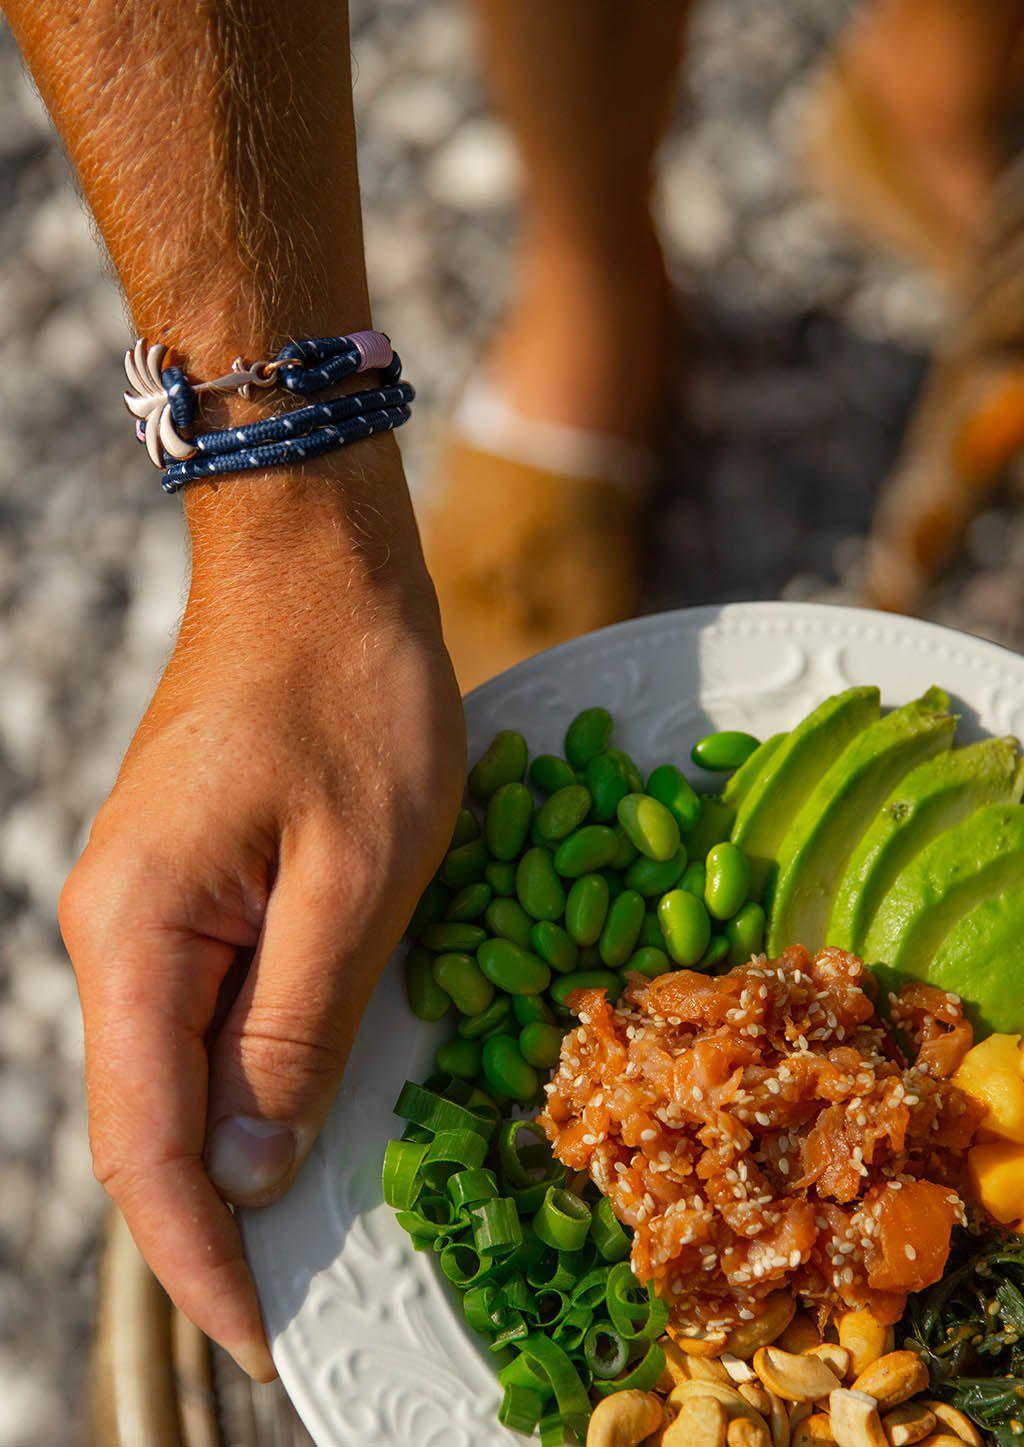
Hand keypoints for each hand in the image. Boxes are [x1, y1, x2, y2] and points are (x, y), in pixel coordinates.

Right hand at [59, 468, 464, 1377]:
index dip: (202, 1261)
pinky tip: (309, 1105)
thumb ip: (300, 1025)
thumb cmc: (351, 694)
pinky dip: (255, 1074)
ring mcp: (149, 905)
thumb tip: (253, 1168)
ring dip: (240, 1151)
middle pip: (151, 1118)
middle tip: (304, 1309)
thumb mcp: (358, 873)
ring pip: (179, 1067)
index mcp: (139, 936)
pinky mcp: (192, 883)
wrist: (316, 567)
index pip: (147, 1147)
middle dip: (219, 1223)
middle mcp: (118, 932)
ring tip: (314, 1232)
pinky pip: (209, 1008)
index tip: (265, 1348)